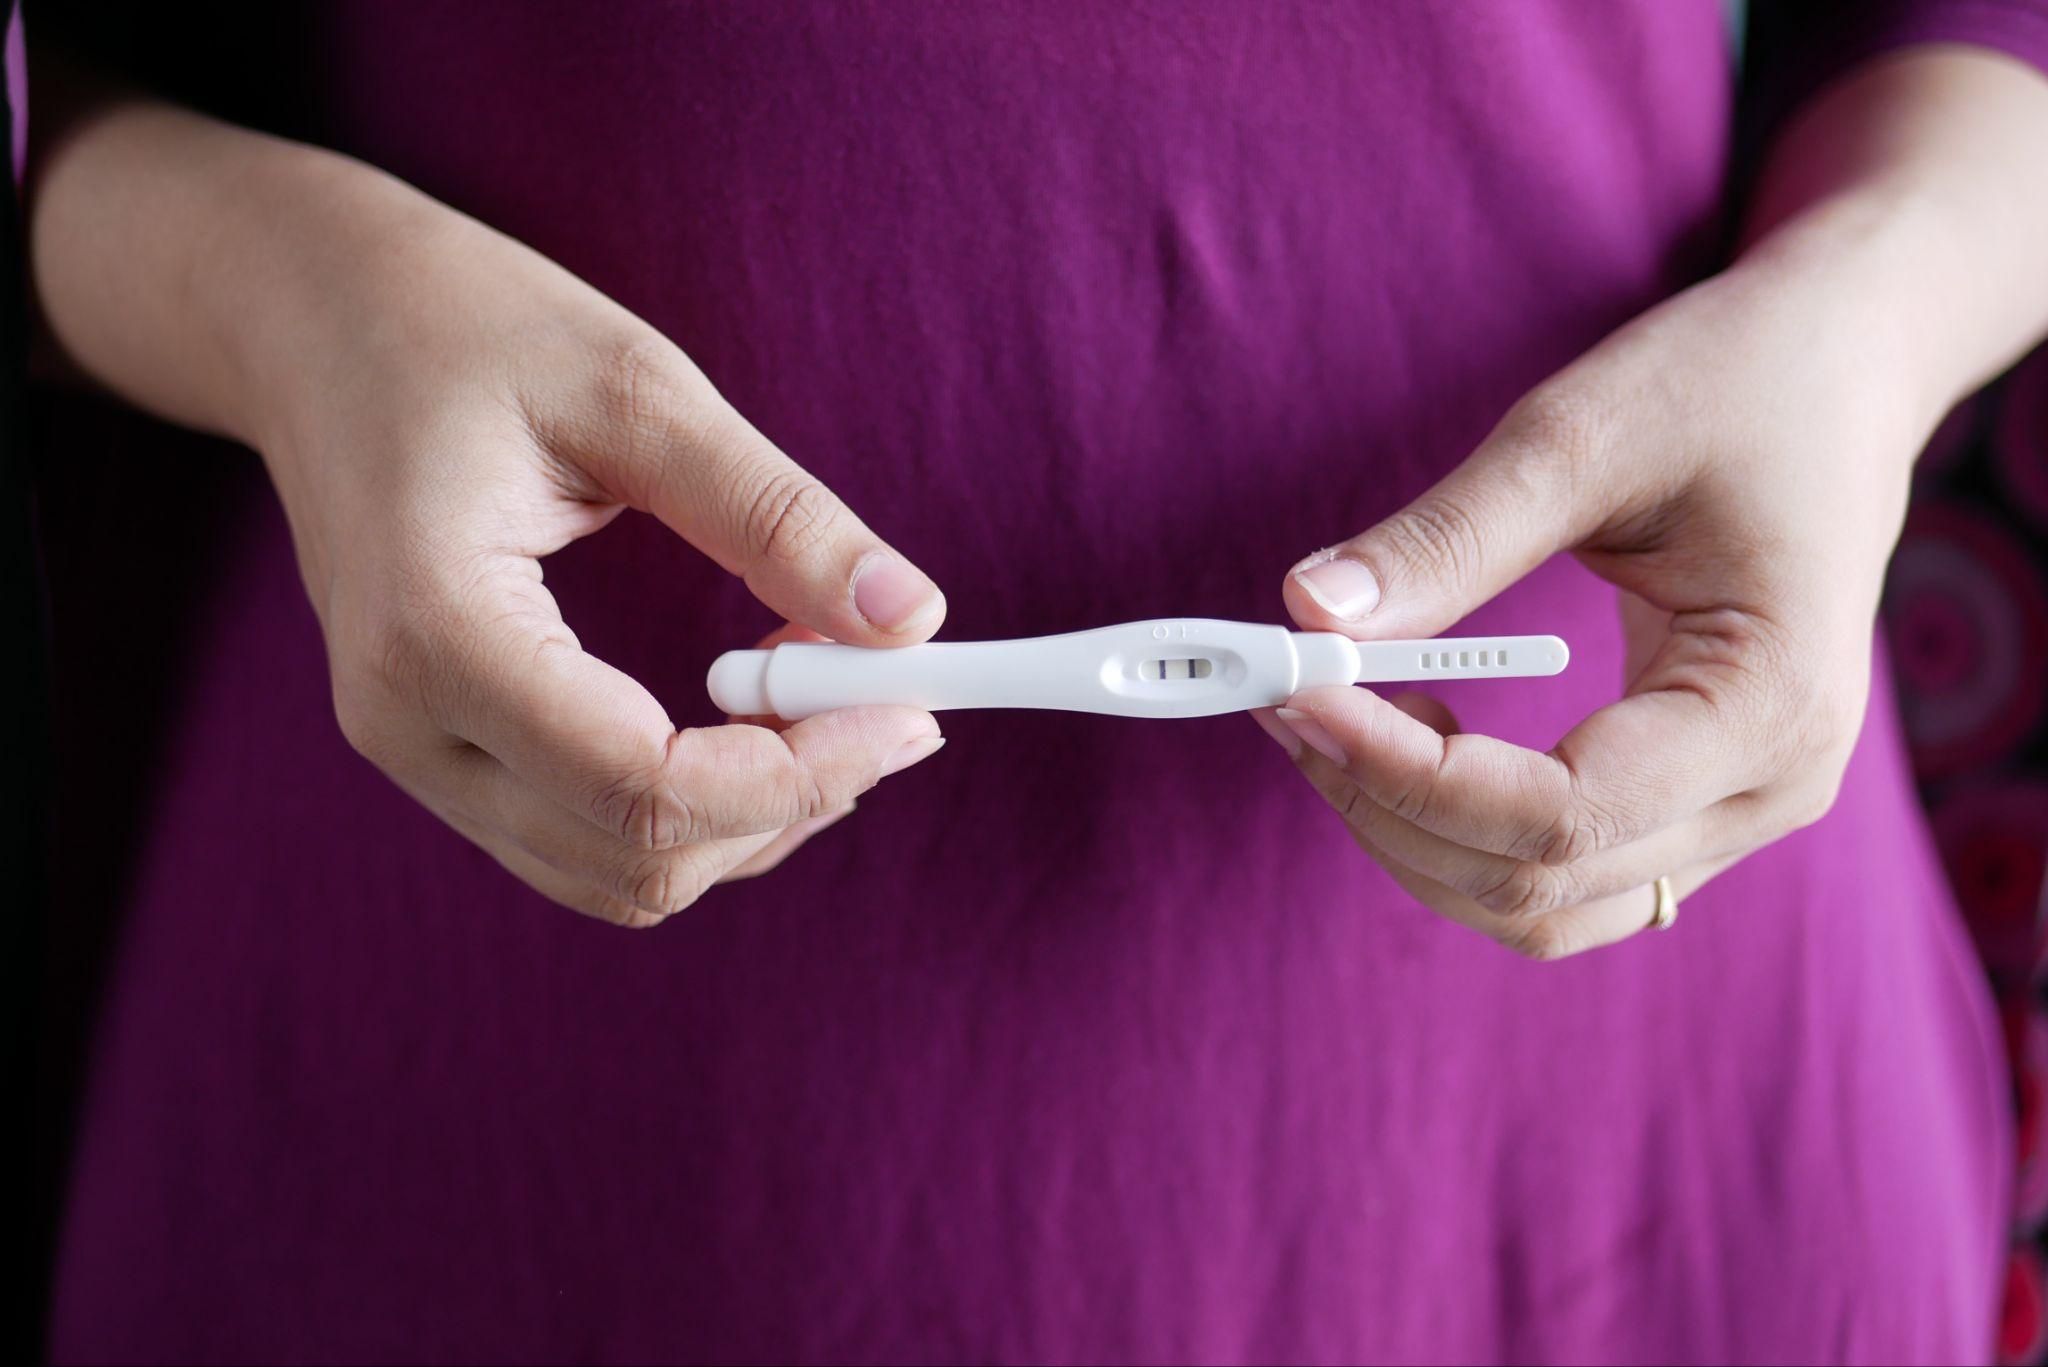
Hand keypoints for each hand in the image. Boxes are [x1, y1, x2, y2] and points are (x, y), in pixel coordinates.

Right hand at [241, 163, 949, 926]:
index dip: (800, 773)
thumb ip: (774, 516)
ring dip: (748, 814)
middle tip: (886, 695)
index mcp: (437, 631)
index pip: (645, 791)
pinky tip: (753, 712)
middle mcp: (406, 724)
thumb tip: (909, 622)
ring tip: (824, 689)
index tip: (908, 708)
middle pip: (637, 861)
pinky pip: (586, 834)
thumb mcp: (637, 388)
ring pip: (617, 873)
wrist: (306, 315)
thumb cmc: (459, 324)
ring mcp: (412, 748)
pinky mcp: (440, 745)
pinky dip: (694, 803)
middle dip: (789, 800)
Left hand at [1253, 240, 1939, 958]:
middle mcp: (1773, 789)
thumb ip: (1449, 539)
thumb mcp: (1583, 435)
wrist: (1840, 374)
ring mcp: (1740, 810)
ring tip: (1324, 716)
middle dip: (1385, 802)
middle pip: (1537, 880)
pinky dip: (1456, 828)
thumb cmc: (1736, 384)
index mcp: (1772, 704)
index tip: (1296, 691)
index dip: (1404, 772)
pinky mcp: (1695, 800)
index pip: (1557, 813)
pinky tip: (1393, 740)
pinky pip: (1559, 870)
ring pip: (1541, 903)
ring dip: (1410, 833)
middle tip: (1283, 695)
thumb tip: (1307, 614)